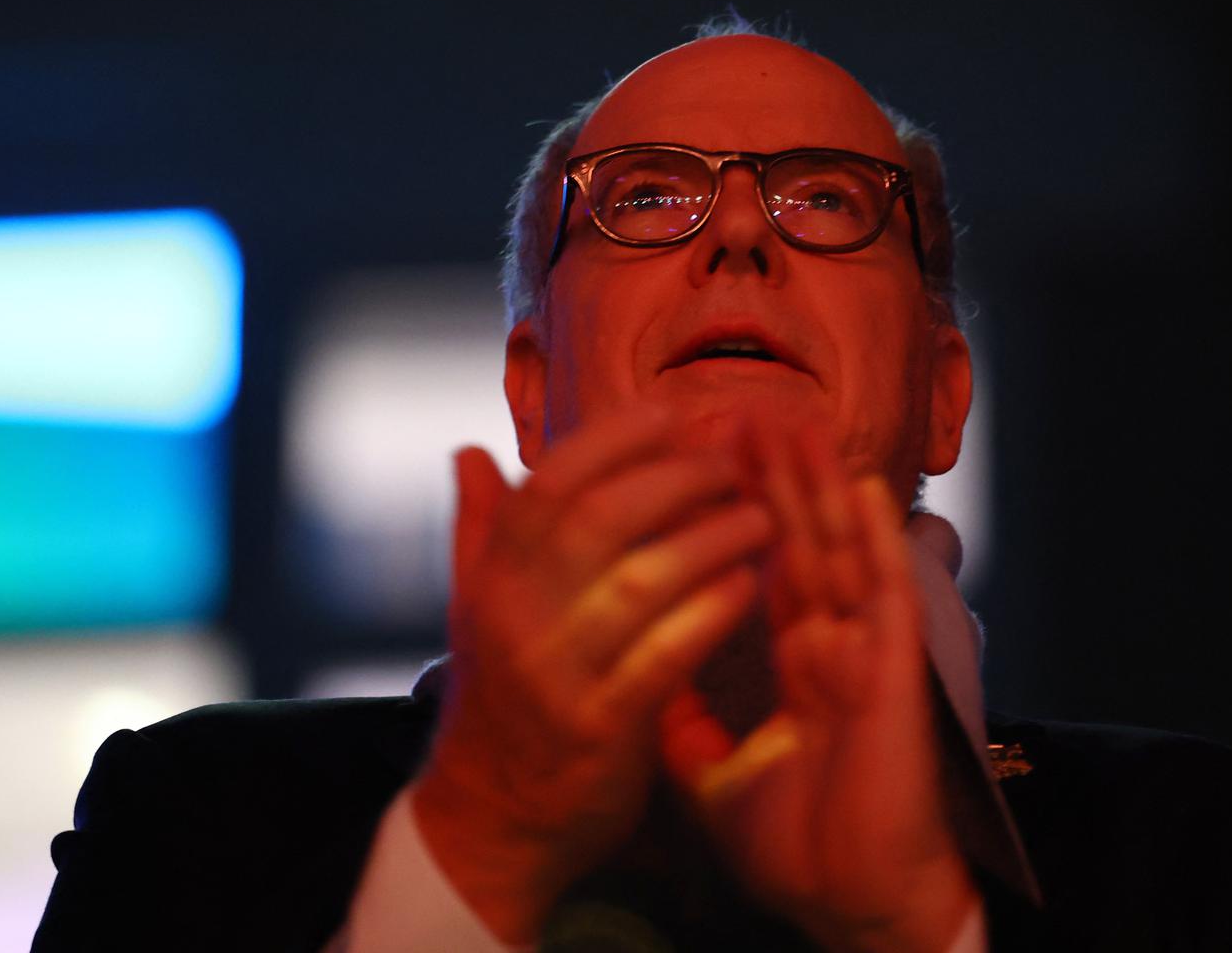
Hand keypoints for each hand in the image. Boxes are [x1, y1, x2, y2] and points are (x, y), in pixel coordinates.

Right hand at [412, 406, 771, 942]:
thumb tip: (471, 453)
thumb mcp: (476, 610)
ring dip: (711, 537)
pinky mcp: (599, 728)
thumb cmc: (500, 700)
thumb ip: (481, 528)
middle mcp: (514, 616)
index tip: (676, 411)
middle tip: (734, 463)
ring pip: (641, 578)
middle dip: (678, 478)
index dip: (617, 437)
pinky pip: (665, 654)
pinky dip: (710, 612)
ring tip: (760, 515)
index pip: (551, 482)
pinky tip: (749, 584)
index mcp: (491, 576)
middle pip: (601, 517)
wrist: (491, 820)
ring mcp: (555, 673)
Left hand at [660, 425, 979, 952]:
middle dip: (774, 479)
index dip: (741, 514)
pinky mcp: (894, 675)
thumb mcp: (714, 778)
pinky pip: (886, 596)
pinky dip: (875, 540)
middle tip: (745, 411)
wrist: (852, 905)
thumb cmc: (798, 849)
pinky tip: (862, 488)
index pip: (766, 570)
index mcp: (797, 665)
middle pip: (801, 544)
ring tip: (794, 422)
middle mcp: (834, 646)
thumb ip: (683, 724)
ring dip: (819, 488)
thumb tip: (642, 679)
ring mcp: (866, 655)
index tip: (709, 458)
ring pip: (841, 553)